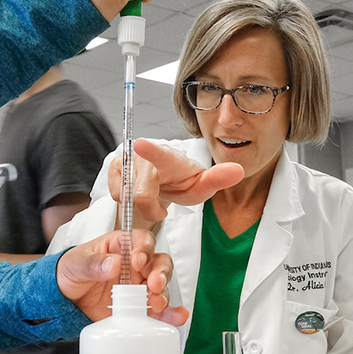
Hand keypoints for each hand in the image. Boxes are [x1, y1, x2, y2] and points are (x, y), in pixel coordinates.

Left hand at [56, 228, 187, 326]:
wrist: (61, 298)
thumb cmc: (69, 271)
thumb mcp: (75, 264)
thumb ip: (93, 263)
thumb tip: (114, 262)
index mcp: (120, 246)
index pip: (141, 240)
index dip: (145, 248)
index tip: (138, 260)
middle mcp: (134, 265)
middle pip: (158, 262)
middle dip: (160, 272)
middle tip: (153, 284)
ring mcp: (137, 287)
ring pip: (162, 286)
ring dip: (164, 293)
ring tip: (156, 303)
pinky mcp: (138, 308)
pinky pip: (158, 310)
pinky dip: (170, 314)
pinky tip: (177, 317)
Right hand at [108, 139, 244, 226]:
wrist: (165, 179)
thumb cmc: (183, 181)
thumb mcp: (202, 185)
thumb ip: (219, 178)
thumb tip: (238, 170)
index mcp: (168, 157)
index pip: (158, 153)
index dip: (149, 150)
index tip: (141, 144)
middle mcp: (144, 154)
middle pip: (140, 195)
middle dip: (151, 209)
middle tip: (161, 208)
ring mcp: (126, 159)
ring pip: (125, 196)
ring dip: (139, 205)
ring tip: (151, 197)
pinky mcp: (113, 166)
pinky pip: (114, 194)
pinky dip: (126, 202)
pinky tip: (138, 194)